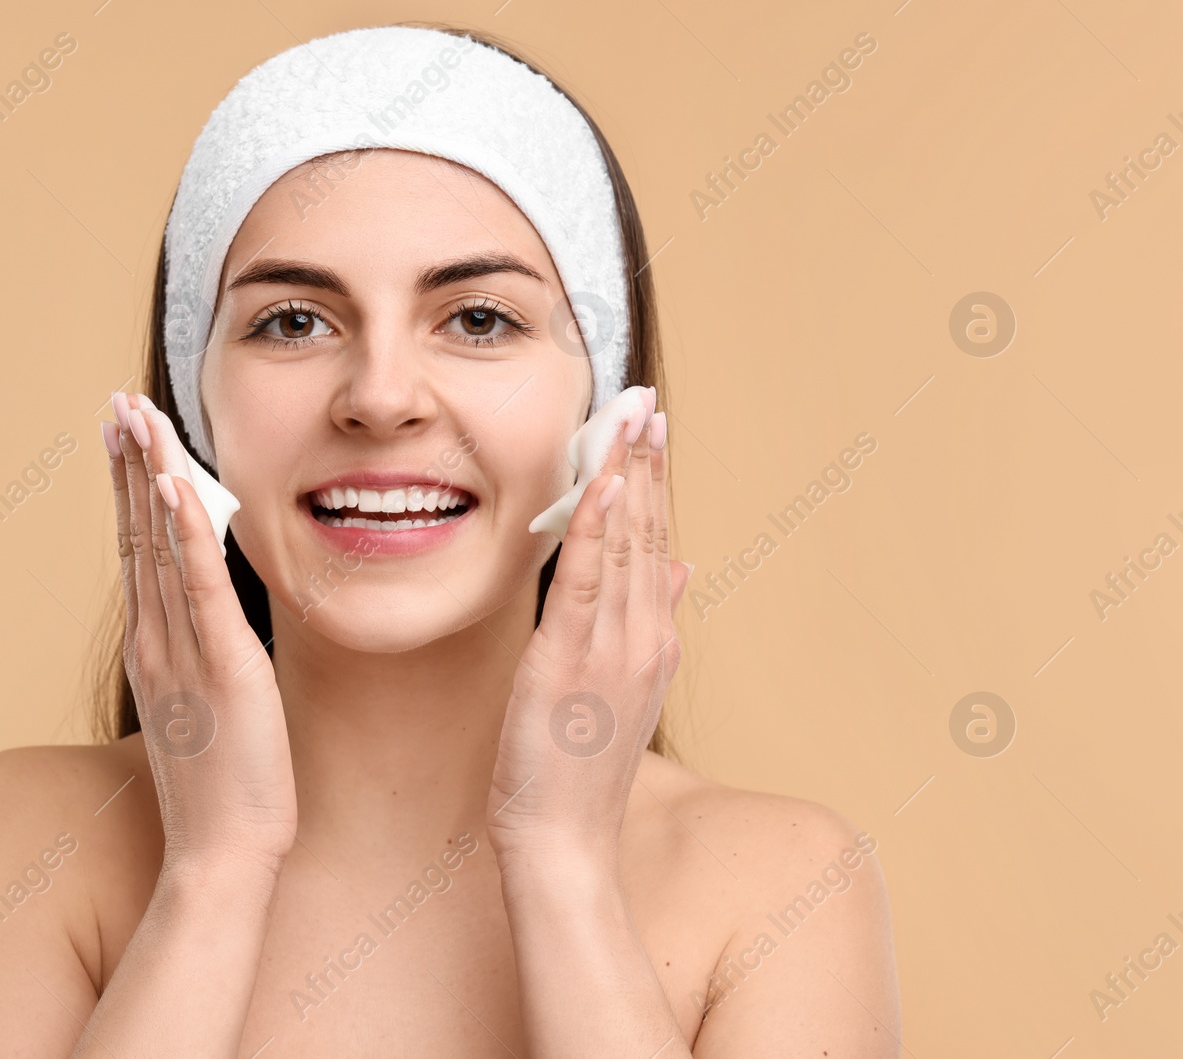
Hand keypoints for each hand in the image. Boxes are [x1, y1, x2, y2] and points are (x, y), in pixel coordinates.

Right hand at [104, 393, 295, 877]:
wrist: (221, 856)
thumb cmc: (219, 790)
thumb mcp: (203, 710)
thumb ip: (198, 660)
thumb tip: (206, 622)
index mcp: (155, 650)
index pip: (138, 551)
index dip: (128, 489)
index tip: (122, 435)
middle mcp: (156, 642)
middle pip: (136, 535)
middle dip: (127, 464)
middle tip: (118, 402)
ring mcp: (182, 652)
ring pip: (160, 547)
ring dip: (147, 476)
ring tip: (137, 416)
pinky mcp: (224, 667)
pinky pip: (198, 587)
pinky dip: (184, 531)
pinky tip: (171, 485)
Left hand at [486, 387, 689, 866]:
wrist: (565, 840)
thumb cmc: (580, 771)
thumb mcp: (627, 692)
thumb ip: (651, 626)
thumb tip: (678, 570)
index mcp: (653, 641)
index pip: (657, 546)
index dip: (654, 485)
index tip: (653, 433)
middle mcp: (643, 637)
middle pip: (648, 535)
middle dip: (645, 465)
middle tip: (647, 403)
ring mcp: (612, 648)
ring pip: (624, 548)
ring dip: (625, 480)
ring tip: (630, 422)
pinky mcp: (569, 660)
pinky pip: (586, 583)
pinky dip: (596, 531)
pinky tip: (599, 487)